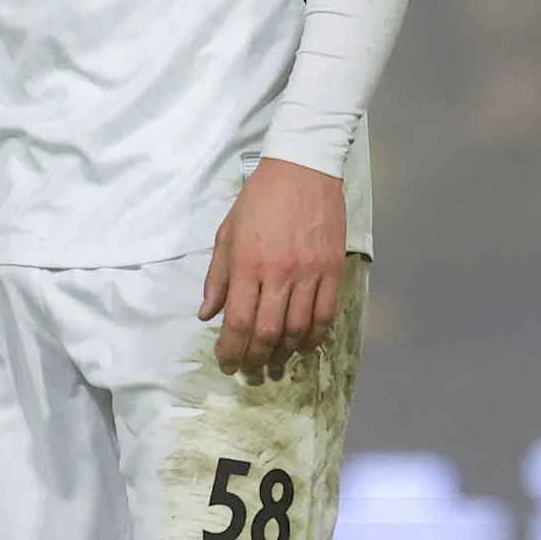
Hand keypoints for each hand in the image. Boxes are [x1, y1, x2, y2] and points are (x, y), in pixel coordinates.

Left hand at [201, 158, 346, 377]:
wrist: (302, 169)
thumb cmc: (258, 200)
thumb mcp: (226, 234)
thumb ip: (217, 277)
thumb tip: (207, 314)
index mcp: (247, 264)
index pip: (238, 321)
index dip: (231, 350)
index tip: (227, 364)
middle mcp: (278, 273)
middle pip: (267, 332)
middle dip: (255, 359)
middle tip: (250, 370)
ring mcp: (309, 273)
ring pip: (298, 329)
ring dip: (285, 352)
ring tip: (275, 361)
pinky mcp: (333, 269)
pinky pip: (326, 314)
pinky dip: (315, 336)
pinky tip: (305, 345)